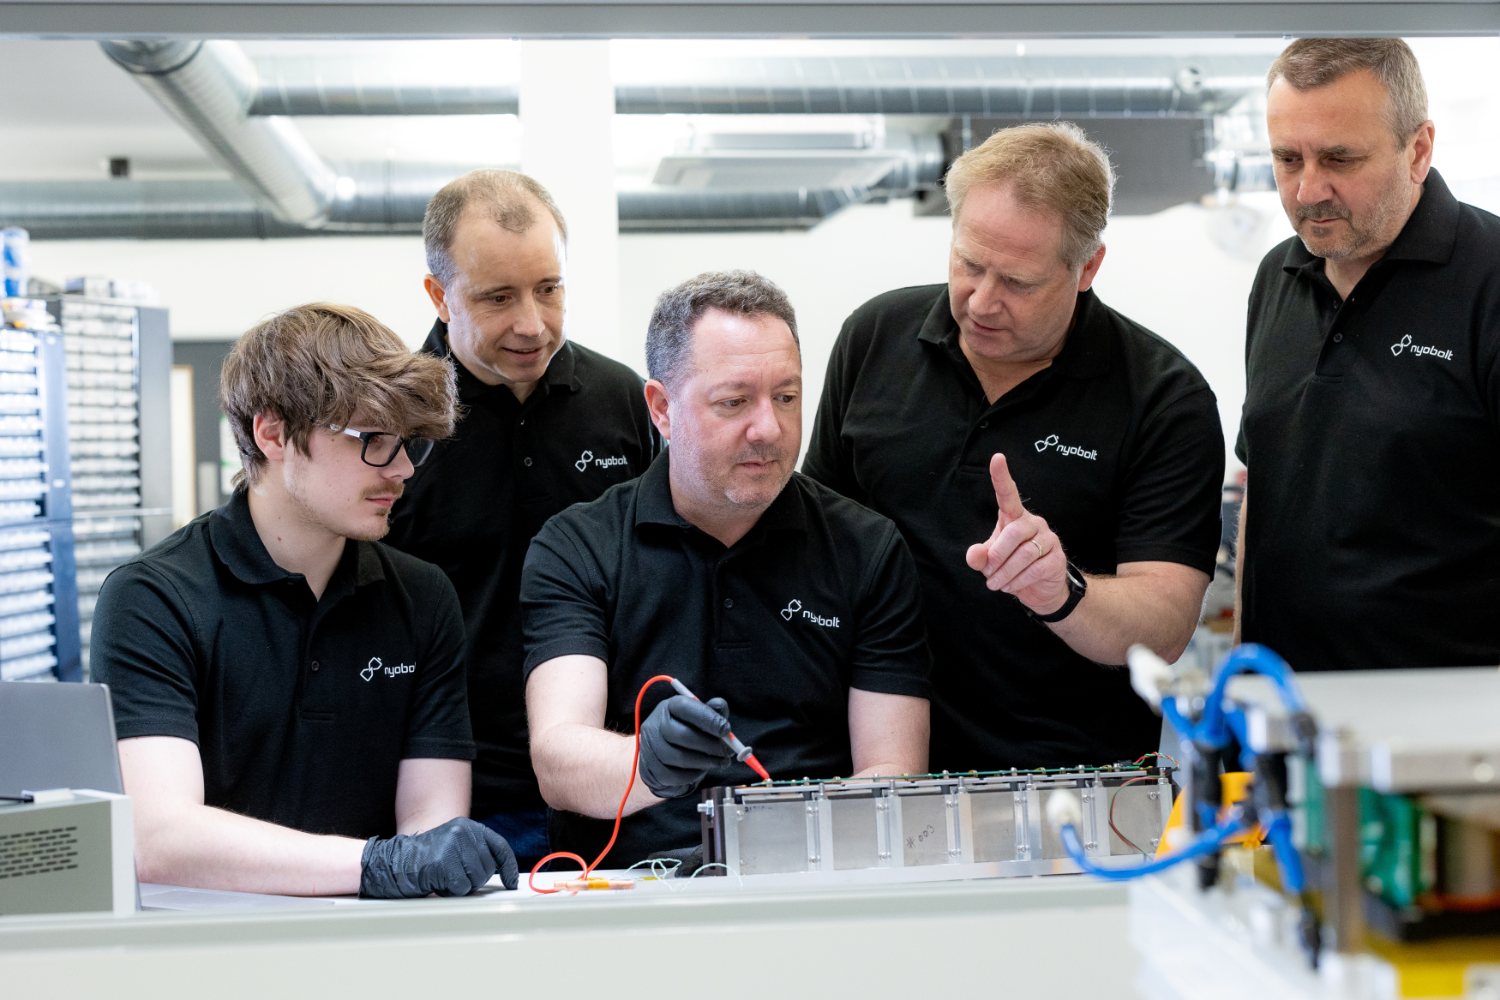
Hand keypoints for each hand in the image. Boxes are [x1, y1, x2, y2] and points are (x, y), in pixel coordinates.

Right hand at [359, 817, 518, 897]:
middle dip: (474, 880)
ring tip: (443, 877)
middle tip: (454, 877)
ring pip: (476, 880)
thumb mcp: (453, 846)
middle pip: (487, 869)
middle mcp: (463, 832)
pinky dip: (451, 891)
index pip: (499, 847)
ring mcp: (453, 846)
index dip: (508, 867)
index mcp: (467, 827)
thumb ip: (475, 853)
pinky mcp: (444, 862)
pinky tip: (437, 882)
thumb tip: (501, 872)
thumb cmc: (425, 859)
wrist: (395, 862)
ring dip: (462, 886)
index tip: (512, 882)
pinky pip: (460, 888)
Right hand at [638, 695, 734, 798]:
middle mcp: (654, 725)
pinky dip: (695, 774)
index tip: (726, 730)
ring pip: (680, 757)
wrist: (662, 758)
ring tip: (720, 762)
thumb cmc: (686, 733)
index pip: (684, 707)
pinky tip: (703, 769)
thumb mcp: (699, 718)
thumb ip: (711, 711)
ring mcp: (650, 749)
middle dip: (710, 745)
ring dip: (706, 761)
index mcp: (668, 707)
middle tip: (728, 752)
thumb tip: (720, 705)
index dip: (707, 718)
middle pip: (682, 735)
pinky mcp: (652, 771)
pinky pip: (676, 775)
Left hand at [964, 453, 1070, 615]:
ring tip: (996, 584)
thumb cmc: (1011, 568)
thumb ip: (979, 557)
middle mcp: (1034, 523)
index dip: (1001, 477)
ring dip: (1005, 573)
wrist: (1038, 591)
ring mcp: (1048, 539)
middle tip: (989, 572)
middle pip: (1014, 532)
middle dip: (998, 555)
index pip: (1008, 494)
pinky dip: (1018, 581)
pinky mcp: (1057, 558)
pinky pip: (1035, 569)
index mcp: (1015, 518)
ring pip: (1024, 553)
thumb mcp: (989, 563)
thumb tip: (974, 555)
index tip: (997, 458)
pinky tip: (1011, 587)